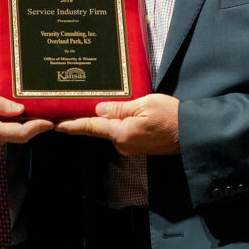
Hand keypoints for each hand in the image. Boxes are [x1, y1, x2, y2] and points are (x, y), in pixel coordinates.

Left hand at [55, 94, 180, 155]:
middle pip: (100, 128)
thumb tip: (98, 109)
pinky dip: (118, 122)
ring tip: (103, 101)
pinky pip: (122, 132)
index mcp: (121, 133)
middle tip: (77, 101)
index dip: (72, 125)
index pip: (91, 127)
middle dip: (90, 116)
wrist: (192, 133)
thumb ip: (119, 107)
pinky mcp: (138, 146)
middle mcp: (123, 144)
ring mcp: (131, 147)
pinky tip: (122, 111)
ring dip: (106, 118)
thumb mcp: (144, 104)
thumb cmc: (170, 116)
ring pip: (112, 129)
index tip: (56, 125)